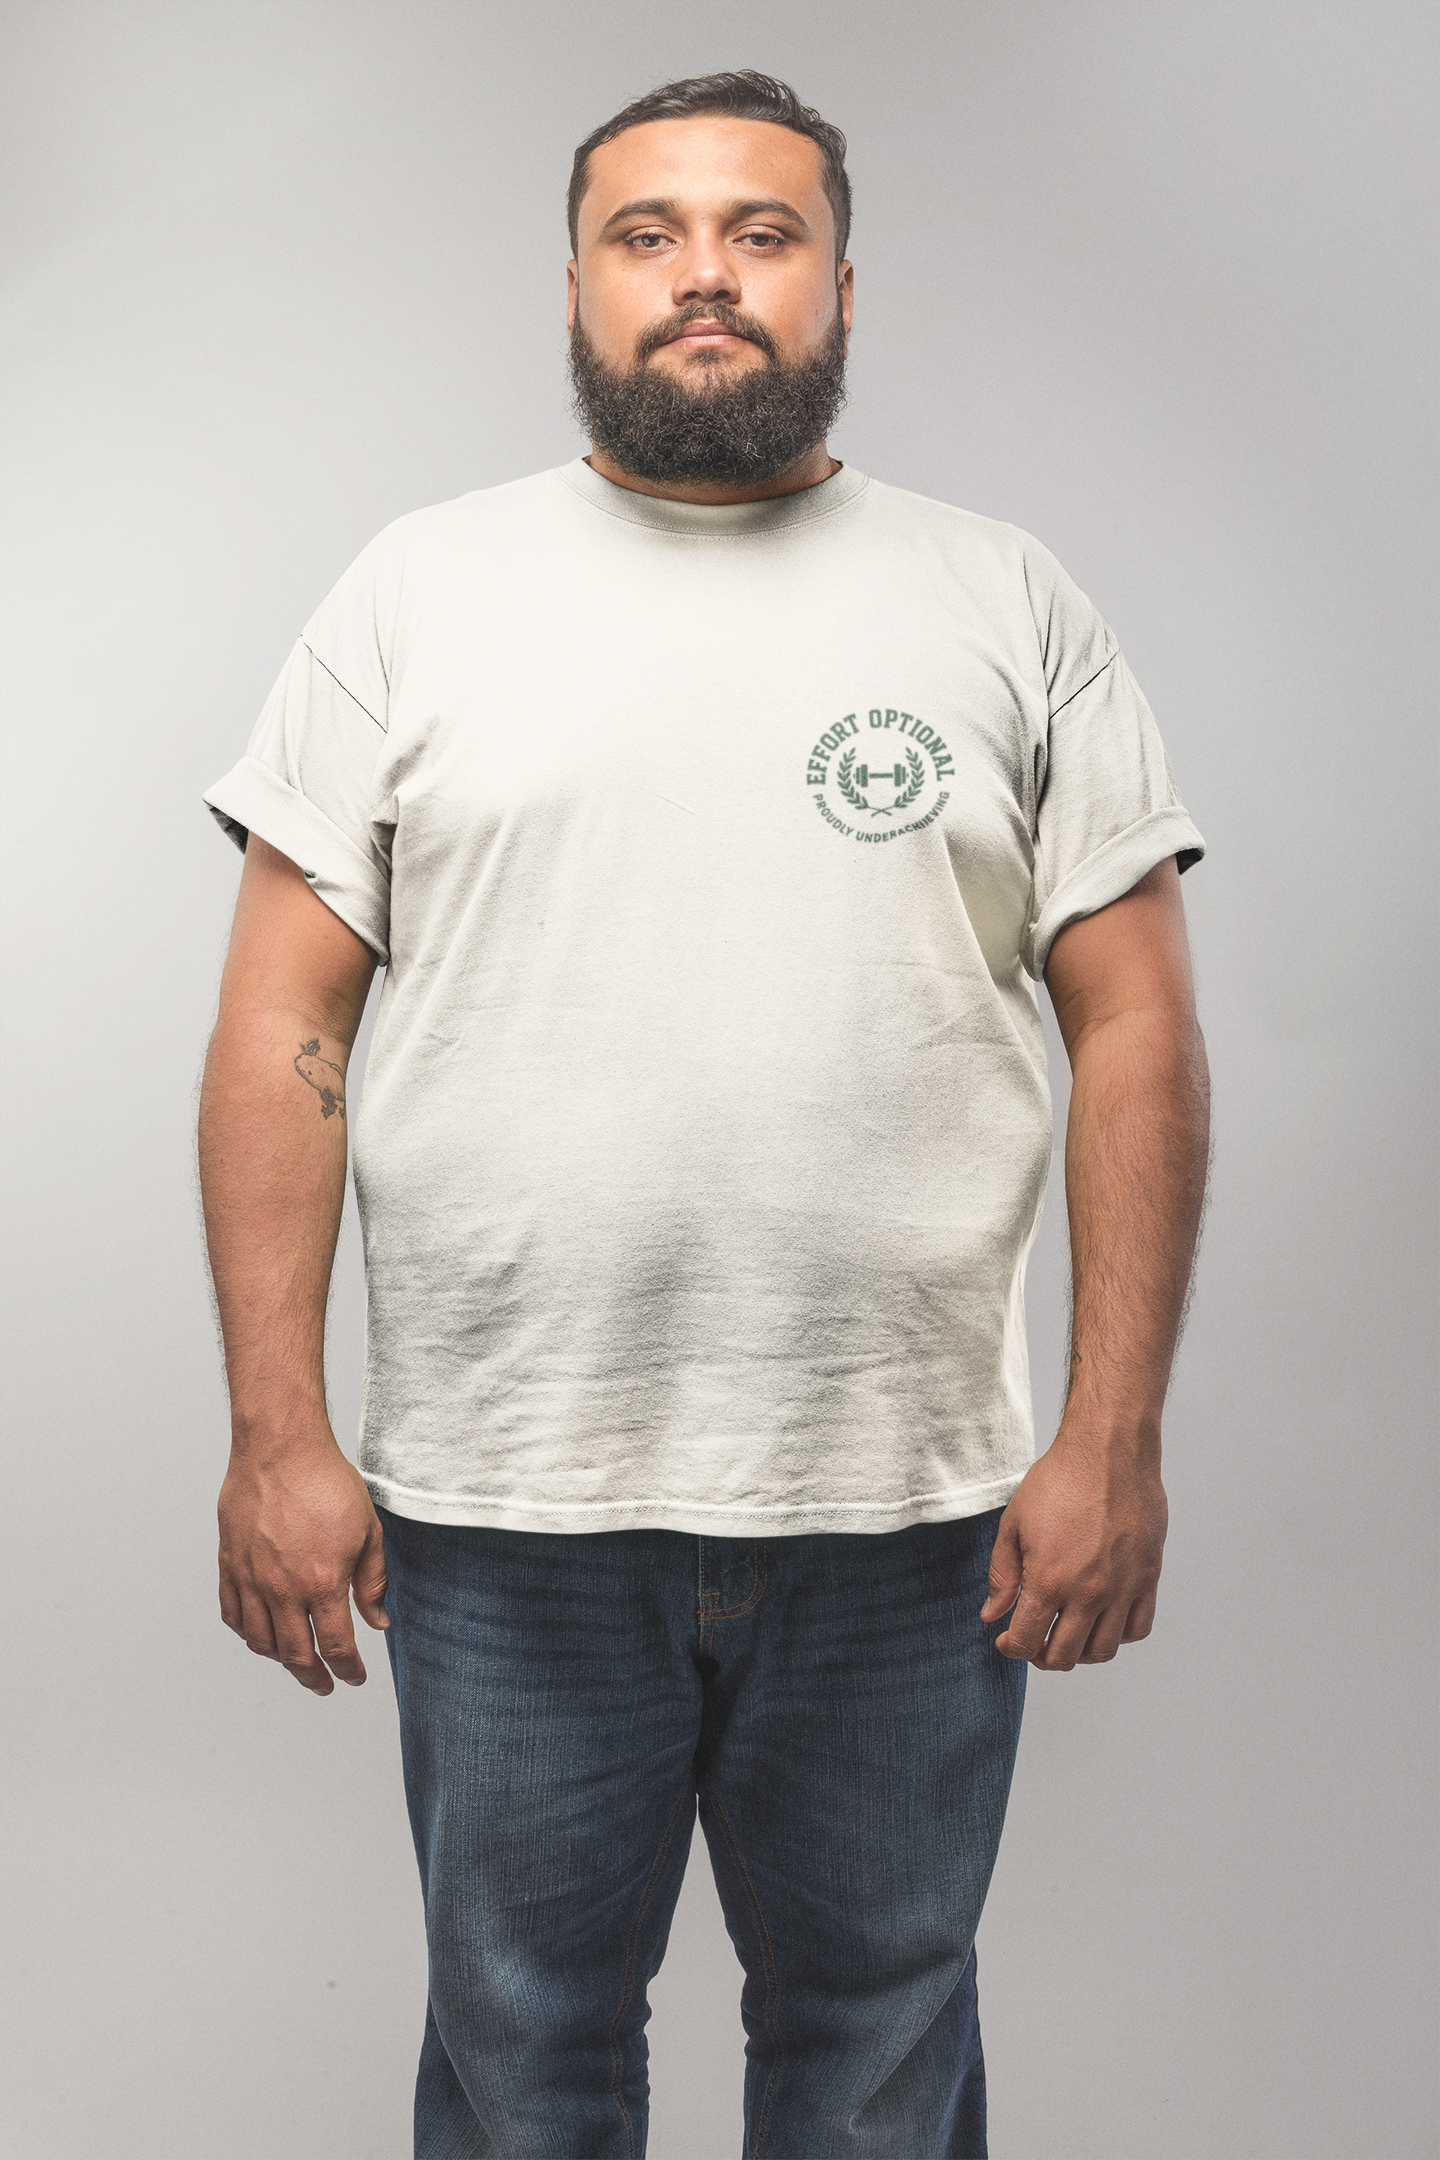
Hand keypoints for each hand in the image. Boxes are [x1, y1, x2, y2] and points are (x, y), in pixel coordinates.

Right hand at [218, 1433, 389, 1695]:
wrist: (281, 1449)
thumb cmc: (325, 1482)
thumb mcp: (368, 1531)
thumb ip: (373, 1582)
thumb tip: (378, 1620)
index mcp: (321, 1583)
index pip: (336, 1647)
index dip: (348, 1670)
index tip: (355, 1677)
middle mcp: (281, 1589)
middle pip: (295, 1655)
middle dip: (314, 1678)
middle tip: (324, 1684)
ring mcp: (251, 1579)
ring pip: (260, 1642)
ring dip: (280, 1660)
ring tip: (296, 1661)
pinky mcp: (229, 1565)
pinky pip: (232, 1615)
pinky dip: (247, 1634)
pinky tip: (261, 1634)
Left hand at [979, 1429, 1167, 1668]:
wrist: (1109, 1452)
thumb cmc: (1060, 1480)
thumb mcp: (1014, 1524)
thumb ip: (1002, 1575)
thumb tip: (992, 1614)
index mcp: (1050, 1580)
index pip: (1027, 1641)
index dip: (1011, 1648)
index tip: (1006, 1639)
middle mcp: (1089, 1593)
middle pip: (1064, 1656)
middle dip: (1041, 1656)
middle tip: (1034, 1640)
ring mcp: (1122, 1589)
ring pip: (1103, 1651)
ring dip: (1080, 1652)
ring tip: (1067, 1633)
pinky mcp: (1147, 1578)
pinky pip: (1138, 1628)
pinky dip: (1119, 1635)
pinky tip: (1102, 1619)